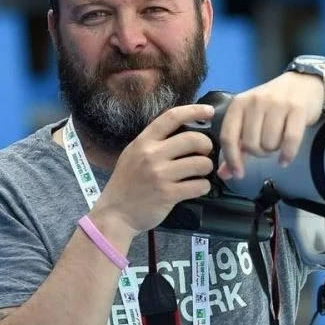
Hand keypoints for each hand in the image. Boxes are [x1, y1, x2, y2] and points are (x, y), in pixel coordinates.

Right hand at [93, 104, 215, 234]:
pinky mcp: (168, 194)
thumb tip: (182, 129)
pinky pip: (199, 185)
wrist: (115, 213)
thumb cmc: (127, 182)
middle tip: (206, 152)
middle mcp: (152, 155)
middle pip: (193, 139)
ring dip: (207, 167)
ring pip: (201, 163)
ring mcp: (160, 175)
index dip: (194, 111)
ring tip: (202, 172)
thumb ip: (154, 141)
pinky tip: (198, 187)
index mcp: (144, 141)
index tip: (209, 111)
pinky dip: (203, 186)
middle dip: (207, 145)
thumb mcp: (133, 154)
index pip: (172, 117)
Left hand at [217, 72, 323, 179]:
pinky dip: (287, 155)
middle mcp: (256, 101)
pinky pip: (290, 140)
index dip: (232, 159)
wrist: (303, 84)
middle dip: (259, 153)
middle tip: (266, 146)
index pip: (228, 136)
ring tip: (278, 142)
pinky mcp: (297, 109)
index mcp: (239, 104)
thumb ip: (237, 147)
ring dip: (274, 151)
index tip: (238, 174)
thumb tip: (224, 174)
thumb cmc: (272, 105)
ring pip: (269, 144)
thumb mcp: (250, 120)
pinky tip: (285, 159)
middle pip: (251, 144)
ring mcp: (277, 104)